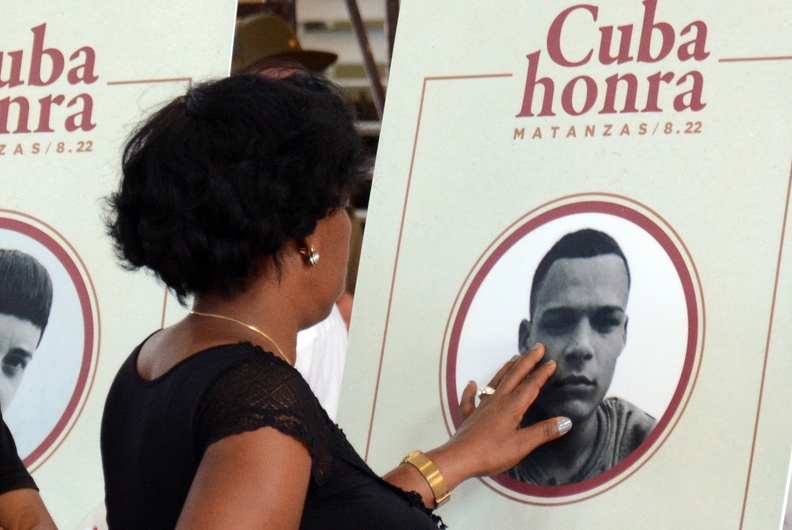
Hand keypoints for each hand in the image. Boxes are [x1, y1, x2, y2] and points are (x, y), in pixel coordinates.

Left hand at [429, 344, 570, 482]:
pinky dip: (471, 390)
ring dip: (506, 368)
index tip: (552, 361)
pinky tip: (472, 383)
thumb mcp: (522, 445)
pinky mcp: (469, 416)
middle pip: (514, 375)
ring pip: (495, 381)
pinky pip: (470, 399)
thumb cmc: (491, 453)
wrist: (459, 458)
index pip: (530, 385)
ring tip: (514, 358)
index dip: (542, 373)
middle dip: (527, 360)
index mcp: (511, 406)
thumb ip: (544, 432)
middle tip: (538, 347)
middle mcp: (496, 401)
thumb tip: (566, 421)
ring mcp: (481, 407)